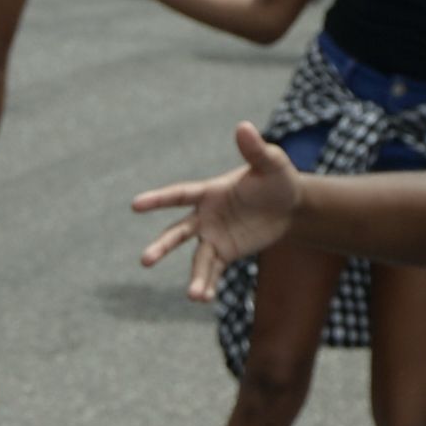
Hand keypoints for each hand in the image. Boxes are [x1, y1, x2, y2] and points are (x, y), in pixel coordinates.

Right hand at [129, 121, 305, 302]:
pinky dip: (208, 284)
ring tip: (194, 296)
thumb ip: (255, 150)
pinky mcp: (225, 253)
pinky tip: (204, 299)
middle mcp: (205, 217)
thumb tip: (243, 126)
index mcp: (209, 193)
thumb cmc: (277, 179)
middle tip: (145, 261)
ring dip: (194, 278)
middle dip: (162, 247)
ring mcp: (213, 237)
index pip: (179, 196)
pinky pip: (213, 271)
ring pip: (197, 259)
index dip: (157, 200)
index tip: (135, 205)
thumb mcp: (271, 163)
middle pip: (177, 233)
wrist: (290, 206)